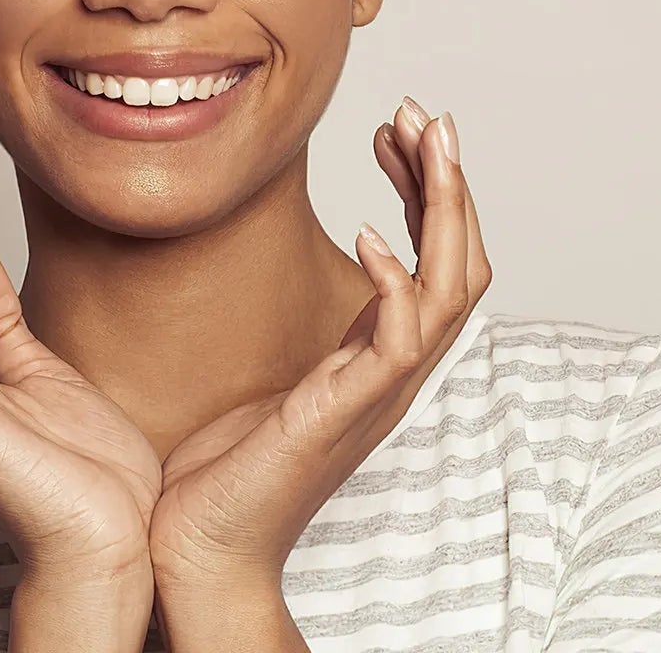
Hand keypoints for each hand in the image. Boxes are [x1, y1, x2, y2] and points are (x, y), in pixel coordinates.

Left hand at [146, 96, 492, 590]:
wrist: (200, 545)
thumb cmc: (228, 463)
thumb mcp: (281, 369)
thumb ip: (315, 324)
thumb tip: (314, 268)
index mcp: (379, 355)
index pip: (435, 258)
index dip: (427, 190)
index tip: (400, 130)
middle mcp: (391, 371)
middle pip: (461, 263)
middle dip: (448, 182)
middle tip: (424, 115)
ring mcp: (375, 393)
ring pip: (448, 290)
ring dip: (441, 210)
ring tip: (421, 143)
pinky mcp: (342, 412)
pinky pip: (394, 342)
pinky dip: (393, 282)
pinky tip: (366, 232)